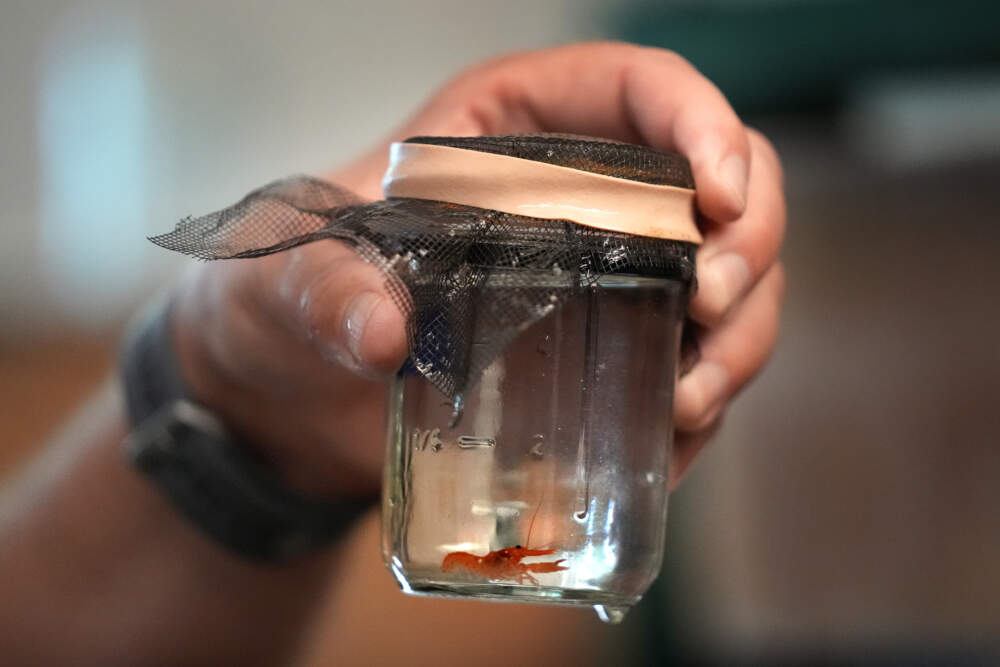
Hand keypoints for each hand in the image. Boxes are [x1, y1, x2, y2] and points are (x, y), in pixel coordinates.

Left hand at [172, 41, 784, 497]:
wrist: (288, 392)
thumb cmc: (285, 301)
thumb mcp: (289, 278)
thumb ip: (326, 289)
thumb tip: (387, 333)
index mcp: (512, 130)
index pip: (639, 87)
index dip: (701, 121)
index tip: (719, 193)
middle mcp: (578, 195)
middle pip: (719, 184)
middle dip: (747, 239)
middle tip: (710, 304)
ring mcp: (601, 279)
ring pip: (727, 279)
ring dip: (740, 334)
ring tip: (691, 396)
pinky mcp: (599, 355)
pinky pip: (687, 364)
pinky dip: (703, 403)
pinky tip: (672, 439)